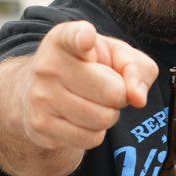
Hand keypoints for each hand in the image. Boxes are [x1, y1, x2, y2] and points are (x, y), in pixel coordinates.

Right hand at [20, 20, 157, 152]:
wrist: (37, 90)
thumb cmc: (86, 68)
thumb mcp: (114, 55)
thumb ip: (135, 67)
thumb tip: (138, 98)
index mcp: (64, 39)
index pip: (74, 36)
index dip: (83, 38)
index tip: (86, 39)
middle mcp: (47, 65)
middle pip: (112, 91)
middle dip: (119, 95)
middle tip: (107, 90)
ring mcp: (40, 97)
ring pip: (103, 119)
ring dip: (108, 115)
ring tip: (93, 103)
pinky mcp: (40, 126)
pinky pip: (90, 139)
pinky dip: (95, 133)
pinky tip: (82, 119)